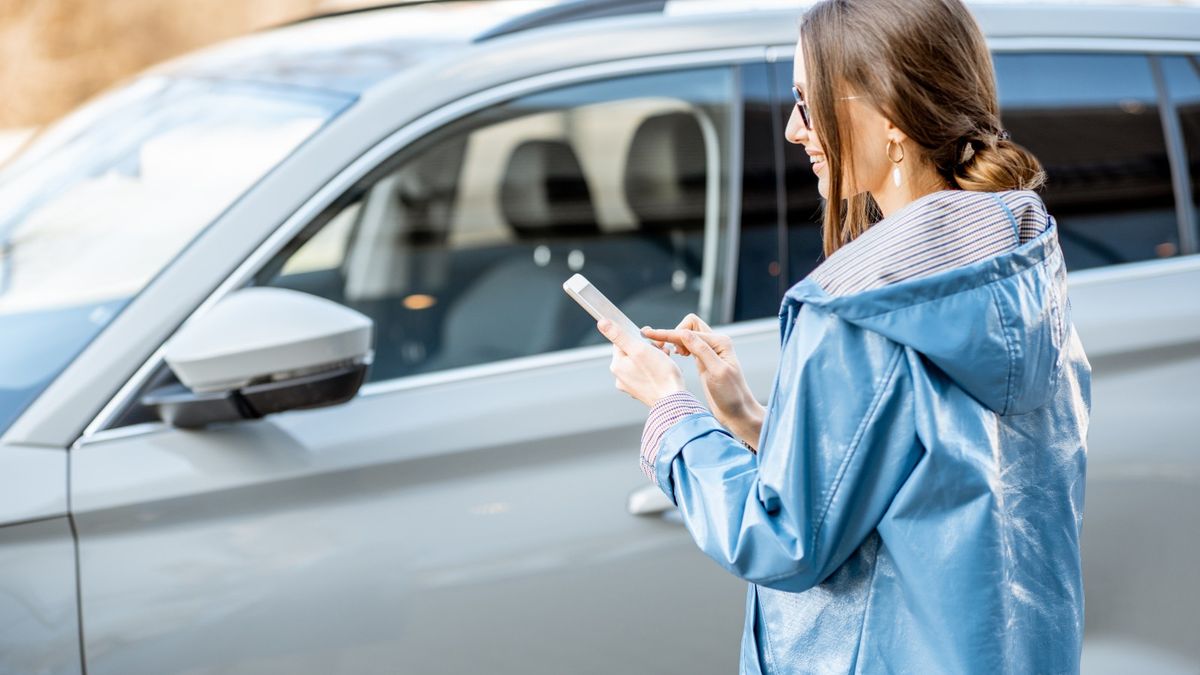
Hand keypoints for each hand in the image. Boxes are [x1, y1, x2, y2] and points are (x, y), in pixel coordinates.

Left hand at [597, 319, 686, 407]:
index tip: (650, 340)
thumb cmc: (659, 374)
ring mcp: (631, 386)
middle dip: (648, 347)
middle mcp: (620, 377)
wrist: (674, 400)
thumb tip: (602, 322)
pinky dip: (655, 368)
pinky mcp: (642, 391)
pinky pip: (646, 373)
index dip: (637, 337)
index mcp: (617, 365)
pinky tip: (665, 369)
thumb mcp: (639, 349)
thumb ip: (619, 335)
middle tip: (662, 349)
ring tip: (665, 359)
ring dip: (654, 356)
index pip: (622, 341)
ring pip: (641, 362)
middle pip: (632, 351)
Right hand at [641, 314, 763, 448]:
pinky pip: (688, 346)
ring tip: (670, 353)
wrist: (737, 412)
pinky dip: (679, 347)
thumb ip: (701, 351)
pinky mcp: (703, 360)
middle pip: (688, 326)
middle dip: (673, 333)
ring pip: (687, 335)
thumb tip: (683, 333)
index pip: (689, 332)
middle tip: (665, 349)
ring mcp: (709, 351)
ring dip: (675, 340)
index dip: (669, 333)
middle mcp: (715, 343)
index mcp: (720, 342)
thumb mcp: (716, 372)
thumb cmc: (731, 395)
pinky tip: (676, 356)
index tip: (648, 334)